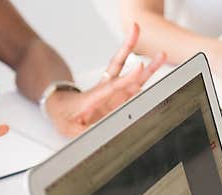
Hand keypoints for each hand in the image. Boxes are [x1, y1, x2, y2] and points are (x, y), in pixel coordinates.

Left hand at [45, 23, 165, 137]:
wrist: (60, 108)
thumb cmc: (64, 116)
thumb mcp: (71, 129)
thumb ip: (87, 132)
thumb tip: (101, 135)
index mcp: (93, 98)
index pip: (113, 86)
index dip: (127, 78)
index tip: (140, 66)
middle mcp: (105, 92)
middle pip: (120, 68)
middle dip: (129, 49)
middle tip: (137, 32)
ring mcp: (113, 93)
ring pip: (131, 77)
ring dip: (146, 66)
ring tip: (161, 55)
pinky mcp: (118, 98)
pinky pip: (133, 88)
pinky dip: (144, 80)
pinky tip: (154, 73)